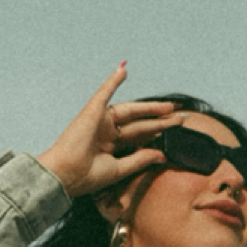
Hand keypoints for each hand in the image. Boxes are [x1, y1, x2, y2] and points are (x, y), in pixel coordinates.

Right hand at [38, 63, 182, 197]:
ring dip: (150, 107)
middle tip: (181, 117)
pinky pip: (104, 93)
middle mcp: (106, 133)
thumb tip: (161, 154)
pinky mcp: (92, 112)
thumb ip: (139, 159)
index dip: (157, 133)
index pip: (138, 138)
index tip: (174, 130)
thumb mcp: (119, 169)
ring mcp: (99, 122)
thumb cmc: (86, 176)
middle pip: (139, 124)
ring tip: (170, 106)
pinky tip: (124, 70)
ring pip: (130, 110)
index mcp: (110, 148)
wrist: (65, 175)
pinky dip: (113, 81)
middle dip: (160, 120)